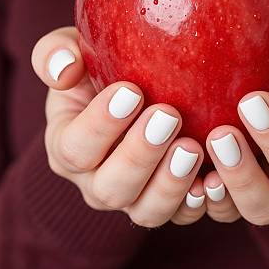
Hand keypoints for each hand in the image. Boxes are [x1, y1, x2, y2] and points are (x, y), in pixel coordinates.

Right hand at [31, 27, 206, 227]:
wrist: (134, 93)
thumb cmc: (100, 70)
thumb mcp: (73, 52)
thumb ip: (54, 54)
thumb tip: (63, 69)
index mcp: (67, 147)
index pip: (74, 148)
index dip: (100, 125)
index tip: (131, 91)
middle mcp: (96, 181)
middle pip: (109, 188)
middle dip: (139, 154)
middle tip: (168, 116)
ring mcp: (133, 197)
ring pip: (145, 211)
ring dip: (170, 184)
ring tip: (191, 147)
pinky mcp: (167, 201)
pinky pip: (181, 215)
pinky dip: (198, 202)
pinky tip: (214, 179)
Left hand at [202, 34, 268, 224]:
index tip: (252, 99)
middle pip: (267, 205)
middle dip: (243, 173)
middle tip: (220, 133)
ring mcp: (252, 193)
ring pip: (230, 212)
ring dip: (210, 186)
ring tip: (191, 151)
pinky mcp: (222, 188)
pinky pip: (200, 205)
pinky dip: (185, 191)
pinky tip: (169, 162)